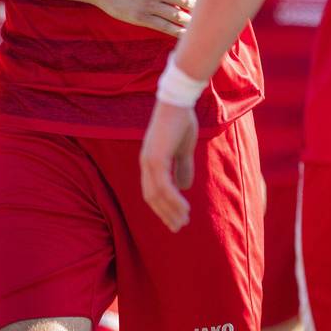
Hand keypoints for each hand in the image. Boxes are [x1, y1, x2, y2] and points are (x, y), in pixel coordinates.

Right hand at [87, 0, 197, 37]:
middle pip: (186, 1)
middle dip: (197, 8)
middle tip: (203, 12)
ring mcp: (148, 4)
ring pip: (177, 15)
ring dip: (190, 21)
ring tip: (196, 24)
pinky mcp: (141, 17)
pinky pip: (164, 26)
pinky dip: (177, 31)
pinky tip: (185, 34)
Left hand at [139, 100, 197, 231]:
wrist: (178, 103)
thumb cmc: (181, 122)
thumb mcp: (184, 149)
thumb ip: (182, 167)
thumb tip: (185, 187)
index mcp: (151, 160)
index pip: (152, 190)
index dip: (162, 206)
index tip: (175, 219)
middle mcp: (146, 162)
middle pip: (151, 196)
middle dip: (164, 213)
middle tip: (177, 227)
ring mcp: (149, 160)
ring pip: (157, 194)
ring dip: (170, 210)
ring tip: (182, 222)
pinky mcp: (156, 158)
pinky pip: (163, 186)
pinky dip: (173, 200)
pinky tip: (184, 209)